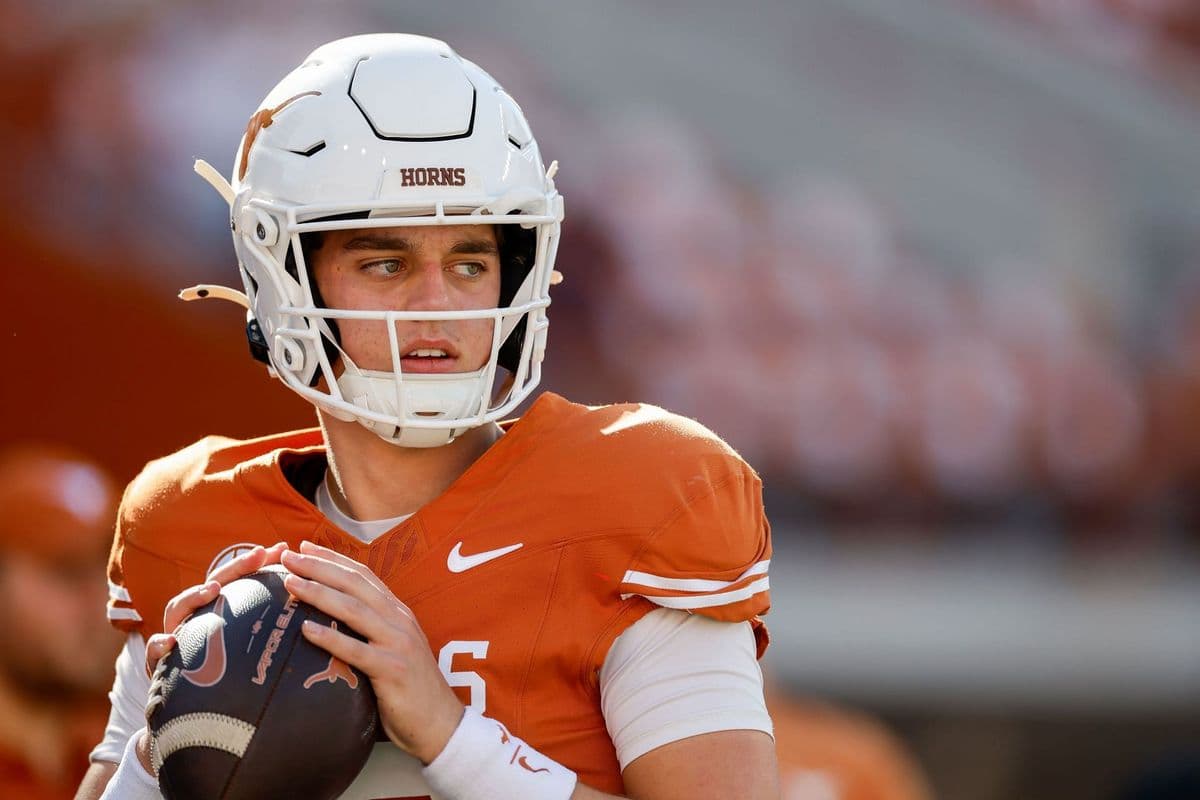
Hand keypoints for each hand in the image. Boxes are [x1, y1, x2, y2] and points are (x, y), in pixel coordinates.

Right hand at [136, 542, 289, 773]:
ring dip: (193, 597)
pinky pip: (154, 652)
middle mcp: (196, 622)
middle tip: (258, 555)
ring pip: (177, 610)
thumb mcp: (247, 657)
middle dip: (232, 569)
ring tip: (212, 589)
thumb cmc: (226, 684)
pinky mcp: (159, 666)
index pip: (237, 582)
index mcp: (218, 616)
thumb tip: (316, 617)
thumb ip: (270, 635)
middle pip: (211, 586)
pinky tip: (171, 642)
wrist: (191, 725)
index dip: (256, 564)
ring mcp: (176, 641)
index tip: (280, 548)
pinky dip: (159, 644)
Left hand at [279, 541, 464, 764]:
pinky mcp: (393, 670)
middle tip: (288, 557)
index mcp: (399, 613)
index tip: (305, 547)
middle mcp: (399, 620)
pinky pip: (356, 651)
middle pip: (355, 585)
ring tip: (291, 583)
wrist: (441, 723)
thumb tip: (333, 622)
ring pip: (354, 610)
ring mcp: (398, 643)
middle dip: (319, 567)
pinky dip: (330, 638)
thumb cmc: (411, 689)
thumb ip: (372, 632)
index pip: (363, 576)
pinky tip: (306, 629)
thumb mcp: (394, 649)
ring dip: (319, 593)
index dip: (334, 559)